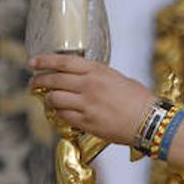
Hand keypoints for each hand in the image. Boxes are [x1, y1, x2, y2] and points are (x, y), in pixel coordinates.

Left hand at [29, 54, 154, 144]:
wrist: (150, 121)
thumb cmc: (139, 100)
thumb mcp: (117, 78)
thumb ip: (97, 77)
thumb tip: (81, 78)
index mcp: (97, 71)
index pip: (63, 62)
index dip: (45, 61)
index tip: (33, 63)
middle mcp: (89, 85)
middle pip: (54, 80)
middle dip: (39, 81)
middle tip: (33, 83)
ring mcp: (87, 104)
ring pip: (54, 99)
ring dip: (47, 99)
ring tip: (46, 100)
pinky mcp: (87, 122)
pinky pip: (63, 116)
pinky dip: (58, 113)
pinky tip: (59, 112)